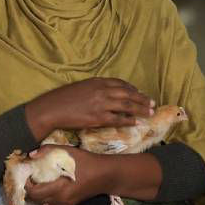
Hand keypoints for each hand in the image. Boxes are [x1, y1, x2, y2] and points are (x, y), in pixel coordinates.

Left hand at [24, 145, 109, 204]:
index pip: (34, 192)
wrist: (106, 175)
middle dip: (30, 189)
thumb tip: (31, 154)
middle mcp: (61, 199)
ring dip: (38, 194)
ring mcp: (65, 204)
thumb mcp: (68, 151)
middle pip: (36, 199)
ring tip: (39, 181)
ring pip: (43, 203)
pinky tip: (49, 187)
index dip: (27, 184)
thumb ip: (48, 150)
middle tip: (30, 177)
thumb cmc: (87, 162)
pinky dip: (47, 198)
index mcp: (60, 187)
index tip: (27, 174)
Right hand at [25, 77, 153, 137]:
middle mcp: (102, 91)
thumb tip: (107, 94)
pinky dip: (128, 120)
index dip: (132, 89)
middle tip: (152, 103)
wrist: (52, 108)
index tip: (139, 93)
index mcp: (98, 81)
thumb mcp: (81, 87)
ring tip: (149, 112)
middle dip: (142, 99)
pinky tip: (136, 122)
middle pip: (128, 94)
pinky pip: (118, 119)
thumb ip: (96, 89)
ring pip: (127, 106)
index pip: (121, 83)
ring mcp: (101, 104)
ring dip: (140, 109)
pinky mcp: (98, 118)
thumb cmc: (63, 98)